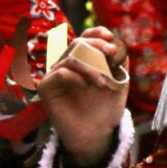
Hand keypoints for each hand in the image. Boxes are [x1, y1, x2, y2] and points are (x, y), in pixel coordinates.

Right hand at [37, 26, 128, 167]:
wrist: (97, 134)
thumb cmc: (106, 109)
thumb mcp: (119, 83)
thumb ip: (119, 64)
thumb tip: (120, 46)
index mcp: (83, 60)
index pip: (85, 37)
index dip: (96, 33)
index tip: (111, 37)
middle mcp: (67, 65)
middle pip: (78, 43)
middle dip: (97, 45)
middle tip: (112, 53)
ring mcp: (55, 75)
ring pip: (71, 57)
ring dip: (91, 67)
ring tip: (102, 83)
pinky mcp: (46, 88)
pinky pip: (60, 73)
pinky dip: (76, 76)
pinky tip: (86, 86)